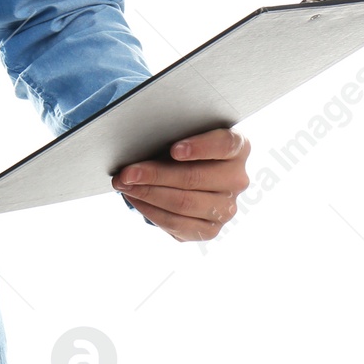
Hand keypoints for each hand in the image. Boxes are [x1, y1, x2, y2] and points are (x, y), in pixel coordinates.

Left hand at [112, 128, 250, 241]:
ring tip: (124, 185)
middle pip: (195, 178)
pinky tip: (135, 199)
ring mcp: (227, 208)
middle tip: (127, 172)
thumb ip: (171, 133)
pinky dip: (151, 211)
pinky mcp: (212, 229)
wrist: (188, 170)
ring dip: (148, 194)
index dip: (200, 147)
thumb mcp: (183, 133)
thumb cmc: (183, 145)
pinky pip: (179, 225)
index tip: (174, 150)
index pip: (226, 145)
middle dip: (155, 174)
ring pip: (184, 203)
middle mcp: (237, 179)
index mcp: (238, 147)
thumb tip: (137, 143)